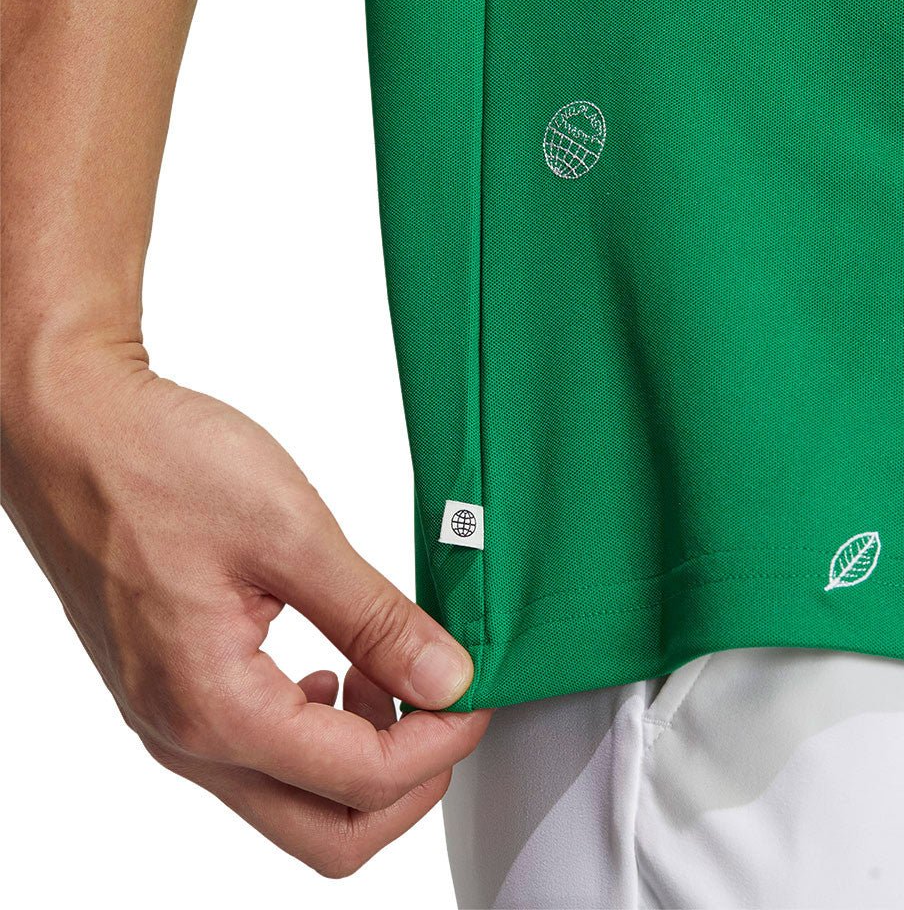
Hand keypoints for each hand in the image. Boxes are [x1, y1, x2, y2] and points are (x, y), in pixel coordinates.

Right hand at [1, 340, 491, 876]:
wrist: (72, 428)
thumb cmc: (157, 465)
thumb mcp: (290, 535)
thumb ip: (373, 618)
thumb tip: (446, 677)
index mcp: (215, 708)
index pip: (361, 782)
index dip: (441, 743)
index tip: (477, 690)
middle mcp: (186, 736)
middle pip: (328, 831)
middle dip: (408, 780)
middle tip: (447, 705)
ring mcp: (174, 719)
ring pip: (295, 798)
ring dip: (364, 754)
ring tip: (390, 671)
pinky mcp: (175, 688)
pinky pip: (261, 753)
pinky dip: (320, 730)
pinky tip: (338, 666)